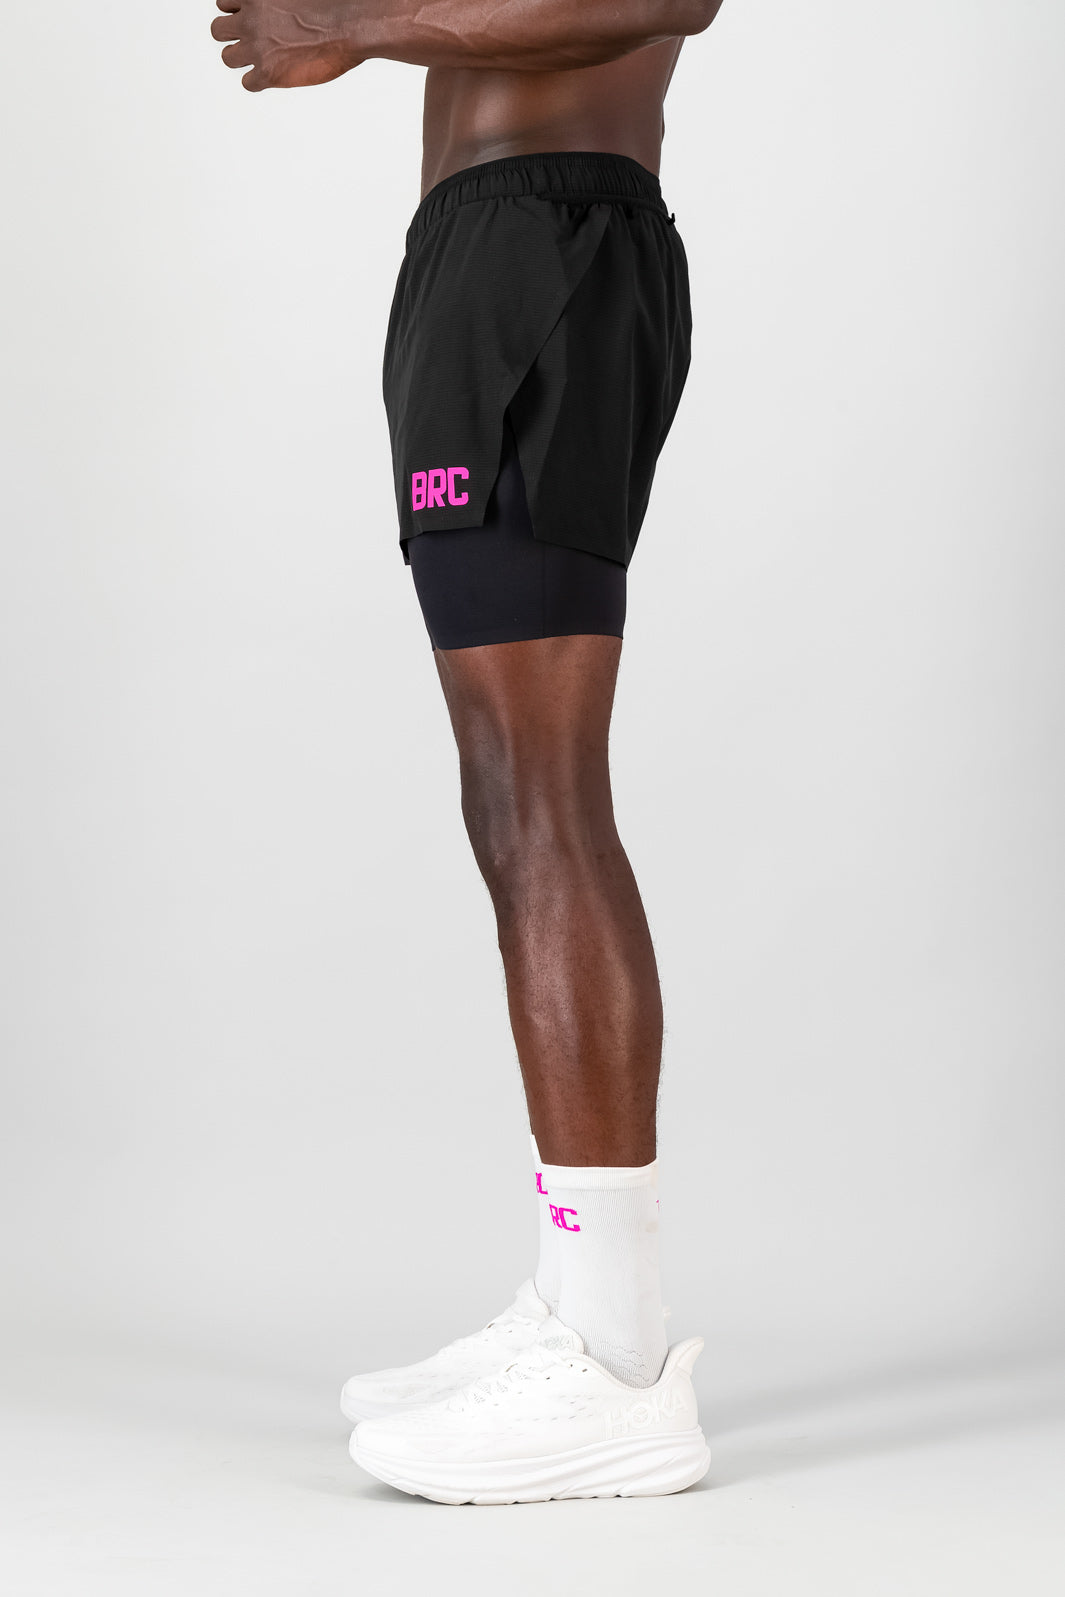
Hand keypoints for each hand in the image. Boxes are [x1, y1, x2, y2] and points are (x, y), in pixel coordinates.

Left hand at [211, 1, 365, 91]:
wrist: (350, 27)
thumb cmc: (331, 6)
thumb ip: (275, 0)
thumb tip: (275, 7)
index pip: (223, 3)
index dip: (236, 14)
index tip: (249, 21)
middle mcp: (251, 20)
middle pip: (217, 31)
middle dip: (232, 37)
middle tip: (251, 43)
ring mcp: (258, 47)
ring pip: (227, 58)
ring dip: (242, 60)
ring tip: (262, 61)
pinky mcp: (268, 73)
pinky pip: (247, 83)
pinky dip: (258, 82)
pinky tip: (274, 76)